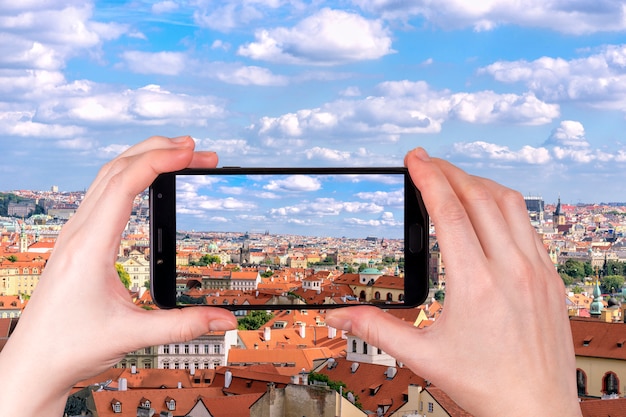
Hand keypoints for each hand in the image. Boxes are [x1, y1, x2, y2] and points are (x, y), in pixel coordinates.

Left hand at [0, 136, 236, 414]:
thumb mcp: (132, 335)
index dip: (160, 161)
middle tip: (196, 149)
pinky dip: (129, 176)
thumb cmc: (70, 347)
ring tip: (178, 155)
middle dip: (158, 151)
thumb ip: (183, 325)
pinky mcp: (78, 242)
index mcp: (89, 246)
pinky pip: (103, 193)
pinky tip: (145, 181)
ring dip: (142, 159)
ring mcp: (75, 235)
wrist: (33, 363)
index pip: (125, 184)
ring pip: (107, 177)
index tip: (191, 152)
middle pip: (116, 169)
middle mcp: (79, 233)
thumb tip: (224, 318)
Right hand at [326, 148, 581, 416]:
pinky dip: (505, 206)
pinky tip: (490, 211)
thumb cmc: (485, 386)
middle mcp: (512, 270)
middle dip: (450, 171)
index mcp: (476, 285)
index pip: (449, 212)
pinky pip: (529, 226)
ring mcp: (537, 272)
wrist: (537, 411)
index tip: (415, 158)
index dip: (428, 178)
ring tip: (456, 179)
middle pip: (479, 197)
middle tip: (427, 162)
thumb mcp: (423, 356)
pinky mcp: (551, 279)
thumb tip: (337, 318)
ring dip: (480, 184)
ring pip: (511, 204)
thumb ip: (376, 330)